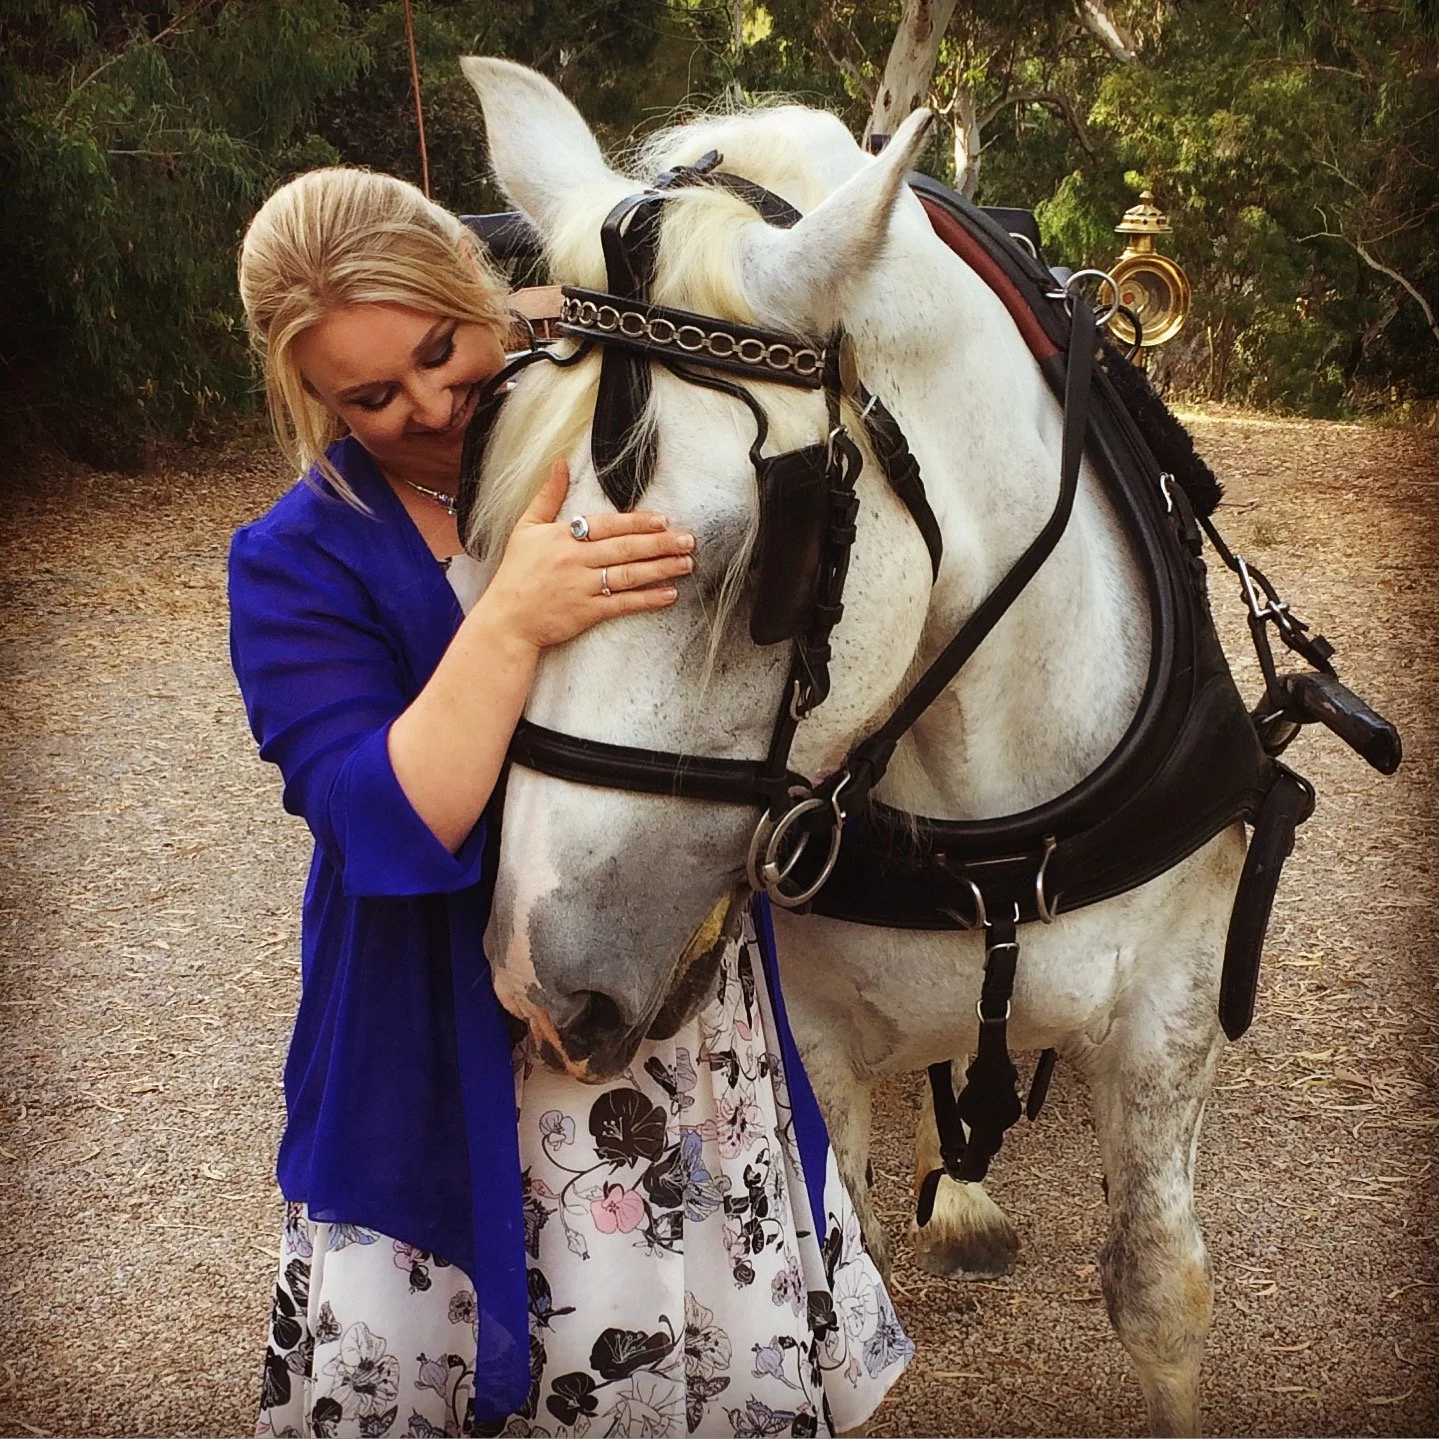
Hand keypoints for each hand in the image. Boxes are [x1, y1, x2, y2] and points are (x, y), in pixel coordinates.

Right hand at [481, 458, 695, 650]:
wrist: (506, 620)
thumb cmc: (516, 573)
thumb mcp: (526, 528)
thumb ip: (547, 496)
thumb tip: (560, 463)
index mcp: (563, 536)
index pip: (607, 525)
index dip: (637, 522)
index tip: (663, 520)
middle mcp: (576, 560)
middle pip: (625, 548)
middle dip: (660, 544)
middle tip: (688, 540)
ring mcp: (583, 587)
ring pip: (629, 574)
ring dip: (661, 569)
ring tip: (686, 563)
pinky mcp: (588, 613)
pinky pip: (623, 603)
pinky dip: (648, 599)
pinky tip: (669, 594)